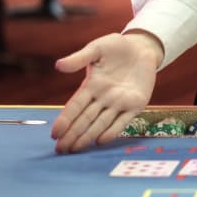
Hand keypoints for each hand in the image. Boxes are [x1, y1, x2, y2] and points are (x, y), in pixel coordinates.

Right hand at [50, 31, 162, 153]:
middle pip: (85, 119)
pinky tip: (101, 140)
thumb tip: (59, 66)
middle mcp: (103, 98)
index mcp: (91, 86)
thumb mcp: (97, 49)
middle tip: (60, 150)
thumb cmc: (116, 47)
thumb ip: (79, 58)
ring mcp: (118, 103)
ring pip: (100, 123)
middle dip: (72, 134)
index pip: (75, 106)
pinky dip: (112, 131)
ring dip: (88, 136)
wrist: (142, 46)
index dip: (65, 119)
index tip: (54, 133)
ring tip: (75, 149)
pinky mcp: (135, 104)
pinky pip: (122, 120)